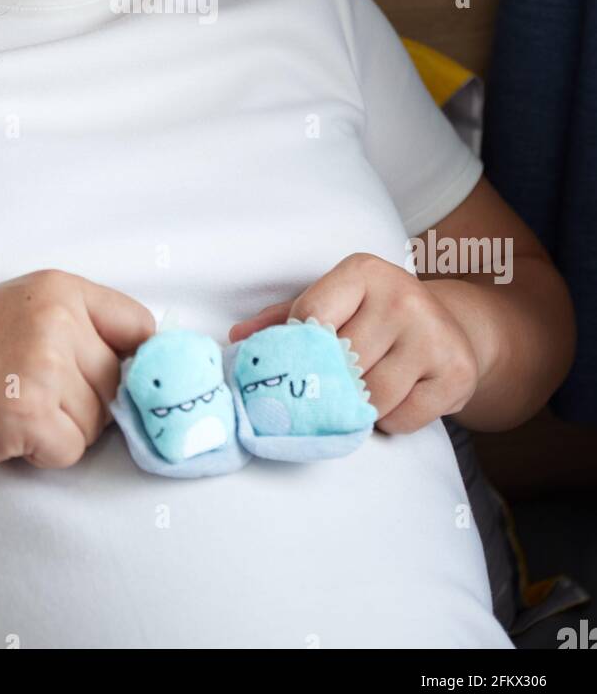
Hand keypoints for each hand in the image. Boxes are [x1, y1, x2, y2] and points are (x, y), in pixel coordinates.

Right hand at [0, 269, 155, 467]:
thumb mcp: (28, 307)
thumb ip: (83, 323)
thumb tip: (147, 362)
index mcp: (62, 289)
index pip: (139, 326)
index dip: (134, 359)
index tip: (116, 376)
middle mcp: (58, 322)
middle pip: (119, 381)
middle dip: (89, 400)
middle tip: (37, 393)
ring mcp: (43, 368)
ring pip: (98, 422)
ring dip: (65, 429)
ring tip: (19, 408)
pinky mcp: (29, 414)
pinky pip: (72, 451)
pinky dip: (46, 453)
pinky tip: (12, 431)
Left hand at [228, 253, 489, 433]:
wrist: (451, 327)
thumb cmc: (375, 317)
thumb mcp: (333, 304)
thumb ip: (284, 319)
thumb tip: (237, 339)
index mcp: (363, 272)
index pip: (310, 318)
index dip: (301, 348)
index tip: (303, 358)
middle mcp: (402, 296)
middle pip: (340, 364)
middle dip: (332, 383)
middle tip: (336, 383)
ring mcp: (433, 334)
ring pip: (370, 397)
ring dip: (361, 407)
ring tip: (368, 388)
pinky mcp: (456, 372)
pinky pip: (402, 418)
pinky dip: (392, 420)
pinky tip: (400, 397)